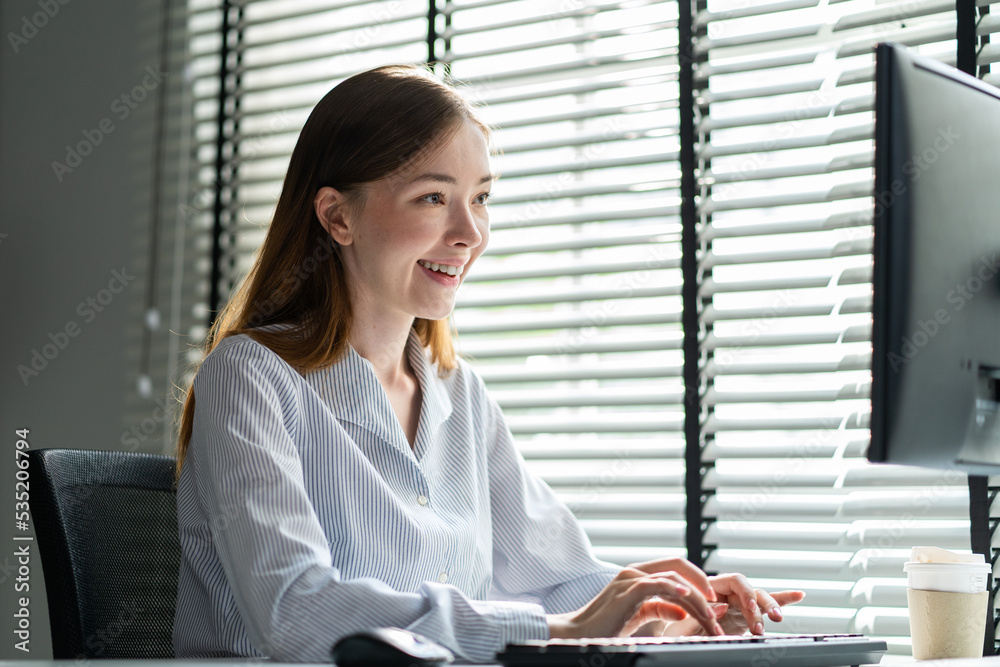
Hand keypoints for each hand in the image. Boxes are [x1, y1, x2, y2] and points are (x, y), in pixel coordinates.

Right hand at [547, 558, 727, 638]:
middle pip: (677, 565)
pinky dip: (675, 589)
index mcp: (638, 576)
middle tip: (717, 609)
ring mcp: (629, 579)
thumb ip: (660, 608)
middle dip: (702, 585)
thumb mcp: (639, 616)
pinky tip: (688, 598)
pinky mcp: (626, 591)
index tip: (712, 603)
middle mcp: (634, 572)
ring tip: (709, 616)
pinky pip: (656, 584)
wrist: (579, 633)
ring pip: (672, 578)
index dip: (697, 582)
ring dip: (695, 597)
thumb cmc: (605, 626)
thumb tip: (683, 609)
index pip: (674, 569)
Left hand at [661, 574, 804, 636]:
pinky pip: (767, 606)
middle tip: (762, 619)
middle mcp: (728, 593)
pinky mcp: (746, 617)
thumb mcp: (682, 621)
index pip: (733, 581)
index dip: (742, 591)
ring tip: (777, 619)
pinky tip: (799, 595)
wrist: (673, 639)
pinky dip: (783, 600)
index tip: (744, 606)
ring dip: (770, 608)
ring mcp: (739, 604)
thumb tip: (721, 607)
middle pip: (750, 590)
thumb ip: (700, 613)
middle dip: (758, 604)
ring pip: (760, 600)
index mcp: (711, 587)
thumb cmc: (675, 628)